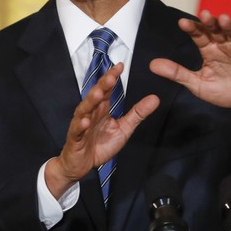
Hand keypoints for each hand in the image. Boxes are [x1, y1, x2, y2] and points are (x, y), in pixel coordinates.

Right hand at [45, 63, 159, 198]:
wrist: (81, 165)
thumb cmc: (100, 144)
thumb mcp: (124, 128)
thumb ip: (138, 113)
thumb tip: (155, 98)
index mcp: (102, 109)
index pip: (107, 89)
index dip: (112, 77)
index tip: (120, 66)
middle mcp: (91, 113)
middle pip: (95, 96)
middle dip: (102, 86)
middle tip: (111, 77)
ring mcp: (81, 124)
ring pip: (84, 110)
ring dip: (90, 101)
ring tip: (98, 94)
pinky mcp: (75, 138)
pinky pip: (77, 131)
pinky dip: (80, 125)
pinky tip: (84, 121)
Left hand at [149, 10, 230, 119]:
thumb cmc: (223, 90)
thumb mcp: (197, 84)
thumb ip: (177, 73)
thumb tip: (151, 64)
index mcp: (209, 50)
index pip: (199, 35)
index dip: (192, 29)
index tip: (182, 23)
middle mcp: (223, 46)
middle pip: (216, 30)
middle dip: (210, 22)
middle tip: (204, 15)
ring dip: (229, 27)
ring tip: (223, 20)